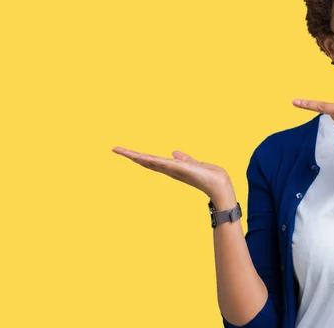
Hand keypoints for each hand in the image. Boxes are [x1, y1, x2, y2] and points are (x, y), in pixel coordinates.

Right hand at [112, 147, 235, 202]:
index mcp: (170, 167)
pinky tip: (140, 157)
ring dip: (135, 156)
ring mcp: (172, 169)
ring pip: (149, 161)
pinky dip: (150, 160)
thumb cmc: (207, 176)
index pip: (150, 160)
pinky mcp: (178, 169)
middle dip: (130, 155)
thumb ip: (184, 159)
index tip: (123, 151)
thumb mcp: (193, 164)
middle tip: (115, 149)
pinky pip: (161, 163)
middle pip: (145, 161)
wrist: (219, 185)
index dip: (137, 156)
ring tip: (121, 150)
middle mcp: (168, 169)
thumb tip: (175, 153)